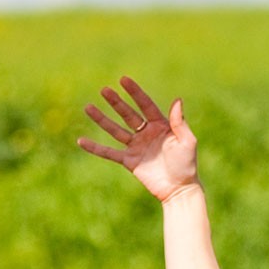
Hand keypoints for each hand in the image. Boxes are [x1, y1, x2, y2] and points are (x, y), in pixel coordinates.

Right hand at [77, 76, 199, 202]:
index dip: (135, 92)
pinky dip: (95, 148)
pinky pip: (109, 153)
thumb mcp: (186, 141)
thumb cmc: (187, 164)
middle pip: (127, 114)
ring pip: (115, 130)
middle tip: (103, 89)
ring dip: (102, 119)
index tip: (124, 79)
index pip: (145, 104)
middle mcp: (146, 133)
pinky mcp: (129, 161)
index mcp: (161, 125)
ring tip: (88, 107)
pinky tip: (81, 140)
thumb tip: (177, 100)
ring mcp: (136, 146)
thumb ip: (179, 122)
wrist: (179, 188)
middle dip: (116, 102)